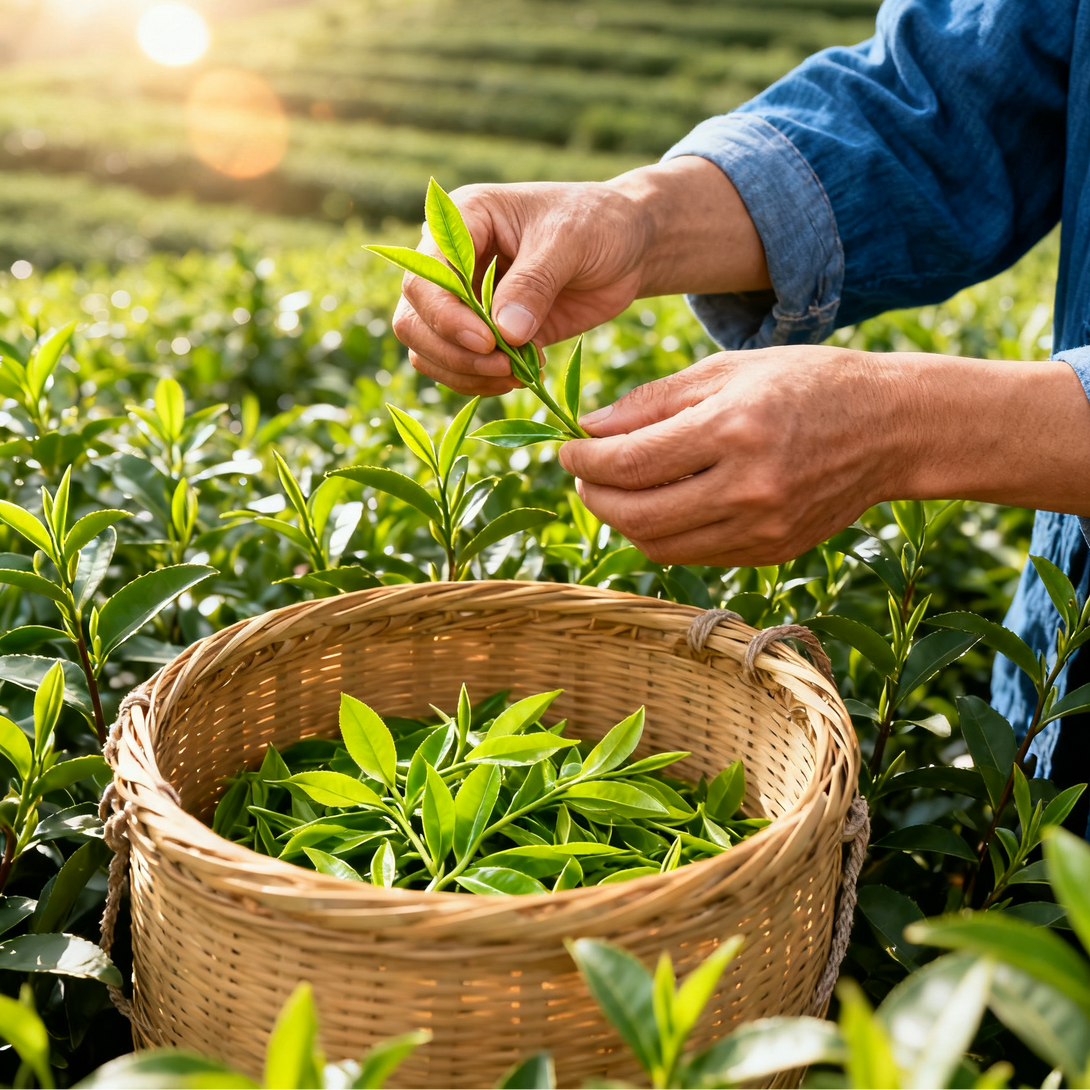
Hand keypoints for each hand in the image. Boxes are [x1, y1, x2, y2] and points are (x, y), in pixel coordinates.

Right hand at [391, 159, 769, 395]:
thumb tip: (505, 335)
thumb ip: (535, 283)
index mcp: (462, 221)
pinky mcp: (485, 332)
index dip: (445, 316)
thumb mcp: (571, 241)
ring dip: (465, 374)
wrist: (627, 246)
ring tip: (516, 376)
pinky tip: (521, 377)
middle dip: (453, 353)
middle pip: (414, 320)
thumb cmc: (598, 224)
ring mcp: (464, 300)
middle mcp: (451, 261)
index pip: (423, 276)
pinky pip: (459, 368)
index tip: (489, 342)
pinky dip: (481, 383)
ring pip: (428, 350)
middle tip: (505, 368)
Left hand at [558, 346, 908, 566]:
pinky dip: (663, 535)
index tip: (567, 447)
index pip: (632, 461)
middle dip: (594, 496)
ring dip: (623, 521)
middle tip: (582, 474)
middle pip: (638, 515)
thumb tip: (590, 428)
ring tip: (614, 491)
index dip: (585, 459)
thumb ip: (653, 401)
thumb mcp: (729, 370)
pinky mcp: (772, 551)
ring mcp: (763, 527)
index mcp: (735, 428)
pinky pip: (695, 554)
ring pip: (661, 545)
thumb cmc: (807, 383)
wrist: (892, 427)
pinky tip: (659, 506)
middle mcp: (748, 487)